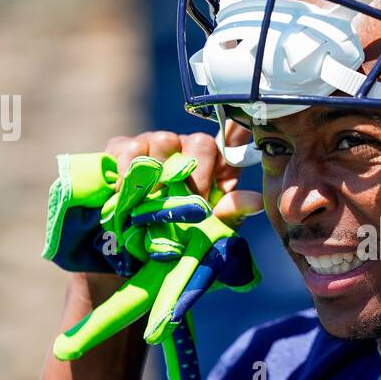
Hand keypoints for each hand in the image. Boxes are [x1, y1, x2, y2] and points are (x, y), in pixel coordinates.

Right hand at [105, 123, 263, 227]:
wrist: (131, 250)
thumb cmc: (176, 236)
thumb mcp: (208, 230)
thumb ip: (231, 214)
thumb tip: (257, 201)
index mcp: (214, 166)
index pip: (232, 141)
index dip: (239, 132)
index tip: (243, 129)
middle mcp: (187, 149)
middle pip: (200, 142)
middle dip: (197, 173)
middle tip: (189, 202)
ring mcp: (154, 144)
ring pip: (164, 140)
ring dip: (160, 171)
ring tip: (154, 199)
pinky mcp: (123, 148)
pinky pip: (130, 148)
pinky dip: (129, 170)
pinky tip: (127, 190)